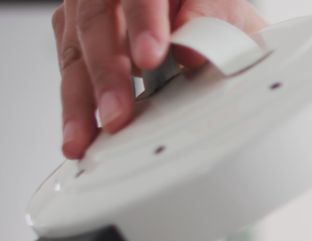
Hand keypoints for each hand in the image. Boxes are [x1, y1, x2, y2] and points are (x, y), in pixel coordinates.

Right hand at [52, 0, 265, 158]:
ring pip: (73, 50)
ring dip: (79, 100)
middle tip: (117, 114)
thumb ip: (211, 21)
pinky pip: (69, 69)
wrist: (199, 12)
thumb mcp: (225, 12)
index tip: (150, 58)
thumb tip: (191, 54)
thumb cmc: (210, 12)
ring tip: (83, 138)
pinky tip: (79, 134)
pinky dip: (76, 105)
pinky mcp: (74, 35)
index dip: (144, 23)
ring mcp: (86, 10)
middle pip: (96, 22)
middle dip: (106, 73)